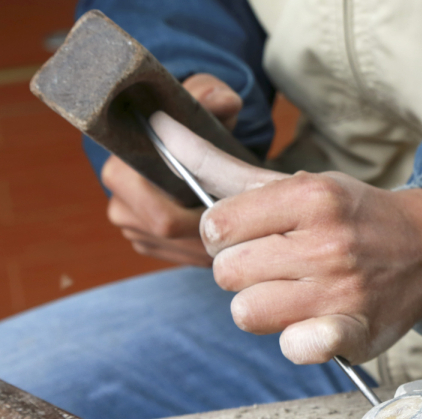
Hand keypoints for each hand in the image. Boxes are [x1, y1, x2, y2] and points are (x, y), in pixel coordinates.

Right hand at [101, 73, 242, 265]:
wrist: (185, 145)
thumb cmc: (195, 122)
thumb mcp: (207, 103)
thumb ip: (214, 97)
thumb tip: (222, 101)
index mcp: (121, 171)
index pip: (160, 213)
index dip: (197, 215)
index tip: (228, 204)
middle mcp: (120, 203)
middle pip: (169, 234)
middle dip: (207, 228)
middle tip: (239, 213)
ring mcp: (132, 227)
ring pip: (178, 248)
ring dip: (209, 240)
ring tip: (237, 219)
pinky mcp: (147, 243)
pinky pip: (180, 257)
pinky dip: (206, 248)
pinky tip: (226, 232)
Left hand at [150, 113, 421, 364]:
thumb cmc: (354, 215)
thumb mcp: (299, 181)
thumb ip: (225, 168)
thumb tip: (160, 130)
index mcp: (311, 196)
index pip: (216, 226)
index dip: (224, 235)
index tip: (249, 236)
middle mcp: (327, 242)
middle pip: (227, 272)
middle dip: (241, 270)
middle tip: (274, 265)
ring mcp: (342, 290)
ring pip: (247, 312)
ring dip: (262, 306)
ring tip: (290, 294)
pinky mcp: (355, 330)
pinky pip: (296, 347)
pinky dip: (296, 341)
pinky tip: (309, 325)